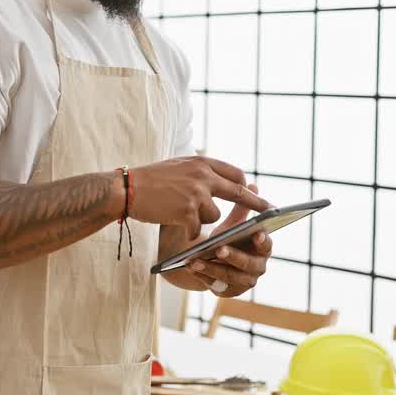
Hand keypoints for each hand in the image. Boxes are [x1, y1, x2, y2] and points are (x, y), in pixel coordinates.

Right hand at [129, 156, 270, 238]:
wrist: (126, 189)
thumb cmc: (149, 179)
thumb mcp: (178, 166)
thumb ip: (199, 171)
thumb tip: (221, 179)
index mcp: (201, 162)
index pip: (234, 173)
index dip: (246, 186)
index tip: (255, 193)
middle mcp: (203, 176)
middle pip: (238, 191)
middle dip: (255, 203)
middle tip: (269, 211)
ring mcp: (196, 194)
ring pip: (214, 215)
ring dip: (201, 219)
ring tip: (179, 213)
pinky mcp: (187, 212)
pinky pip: (197, 227)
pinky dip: (189, 231)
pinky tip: (176, 226)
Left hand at [182, 184, 271, 297]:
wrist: (210, 259)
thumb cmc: (225, 238)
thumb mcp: (232, 223)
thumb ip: (242, 208)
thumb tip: (252, 184)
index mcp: (262, 247)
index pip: (266, 244)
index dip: (263, 240)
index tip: (256, 234)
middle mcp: (258, 266)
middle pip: (249, 263)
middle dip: (233, 256)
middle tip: (219, 248)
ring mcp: (245, 281)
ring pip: (231, 276)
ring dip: (212, 268)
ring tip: (194, 260)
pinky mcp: (230, 291)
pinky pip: (217, 286)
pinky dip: (203, 277)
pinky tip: (190, 267)